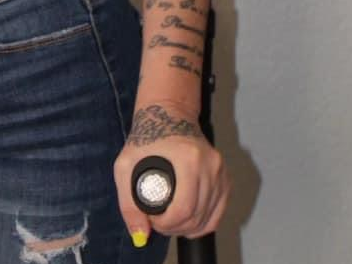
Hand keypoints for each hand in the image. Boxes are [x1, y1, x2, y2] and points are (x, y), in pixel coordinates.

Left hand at [113, 100, 228, 244]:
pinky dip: (204, 223)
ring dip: (189, 228)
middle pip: (197, 216)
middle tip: (159, 222)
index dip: (166, 224)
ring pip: (209, 218)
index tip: (153, 220)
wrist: (169, 115)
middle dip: (175, 228)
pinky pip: (218, 213)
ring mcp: (221, 172)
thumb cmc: (146, 137)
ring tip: (171, 221)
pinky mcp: (225, 178)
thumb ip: (128, 203)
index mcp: (188, 158)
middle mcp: (210, 165)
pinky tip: (189, 222)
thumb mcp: (125, 165)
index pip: (183, 209)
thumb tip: (140, 235)